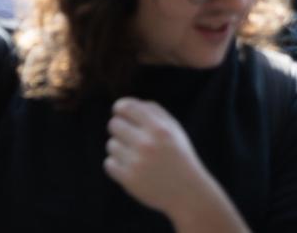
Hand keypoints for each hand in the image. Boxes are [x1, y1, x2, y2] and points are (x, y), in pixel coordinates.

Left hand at [104, 99, 212, 216]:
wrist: (187, 192)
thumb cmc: (178, 155)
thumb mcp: (174, 129)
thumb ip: (153, 111)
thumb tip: (124, 104)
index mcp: (159, 128)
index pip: (126, 107)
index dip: (120, 108)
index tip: (120, 113)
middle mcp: (147, 143)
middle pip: (114, 124)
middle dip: (119, 128)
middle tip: (128, 136)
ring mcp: (137, 162)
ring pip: (111, 145)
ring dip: (119, 148)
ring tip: (134, 156)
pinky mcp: (129, 180)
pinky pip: (109, 163)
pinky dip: (116, 165)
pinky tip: (130, 167)